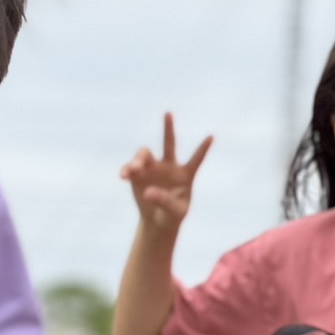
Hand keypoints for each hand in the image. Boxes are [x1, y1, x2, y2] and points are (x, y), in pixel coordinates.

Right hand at [120, 113, 212, 233]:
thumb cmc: (172, 215)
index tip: (211, 137)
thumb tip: (148, 191)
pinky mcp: (138, 176)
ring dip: (139, 159)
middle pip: (169, 143)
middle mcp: (169, 166)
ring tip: (135, 168)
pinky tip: (123, 176)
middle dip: (168, 128)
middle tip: (168, 113)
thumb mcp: (175, 212)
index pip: (196, 159)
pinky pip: (130, 169)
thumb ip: (165, 201)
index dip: (203, 149)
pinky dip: (126, 171)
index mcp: (186, 174)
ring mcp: (153, 169)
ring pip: (145, 154)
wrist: (158, 221)